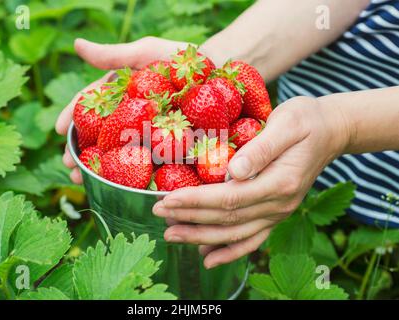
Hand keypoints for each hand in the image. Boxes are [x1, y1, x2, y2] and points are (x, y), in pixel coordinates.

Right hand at [56, 37, 188, 182]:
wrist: (216, 71)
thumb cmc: (179, 58)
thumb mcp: (145, 53)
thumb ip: (114, 56)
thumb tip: (77, 45)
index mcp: (119, 95)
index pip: (90, 107)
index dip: (71, 118)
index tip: (59, 131)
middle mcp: (129, 116)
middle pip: (99, 136)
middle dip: (81, 152)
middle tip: (69, 166)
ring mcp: (146, 133)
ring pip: (118, 153)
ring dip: (100, 168)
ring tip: (85, 180)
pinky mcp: (167, 146)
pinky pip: (148, 161)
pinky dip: (133, 174)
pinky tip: (122, 185)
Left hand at [152, 96, 350, 268]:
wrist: (332, 131)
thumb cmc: (307, 121)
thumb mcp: (288, 123)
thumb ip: (261, 148)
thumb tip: (233, 170)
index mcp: (279, 182)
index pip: (229, 198)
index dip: (195, 202)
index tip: (167, 200)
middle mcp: (279, 204)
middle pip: (227, 219)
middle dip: (190, 218)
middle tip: (159, 215)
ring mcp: (279, 212)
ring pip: (235, 233)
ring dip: (201, 237)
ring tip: (172, 235)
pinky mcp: (276, 212)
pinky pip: (251, 239)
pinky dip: (229, 251)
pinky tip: (207, 257)